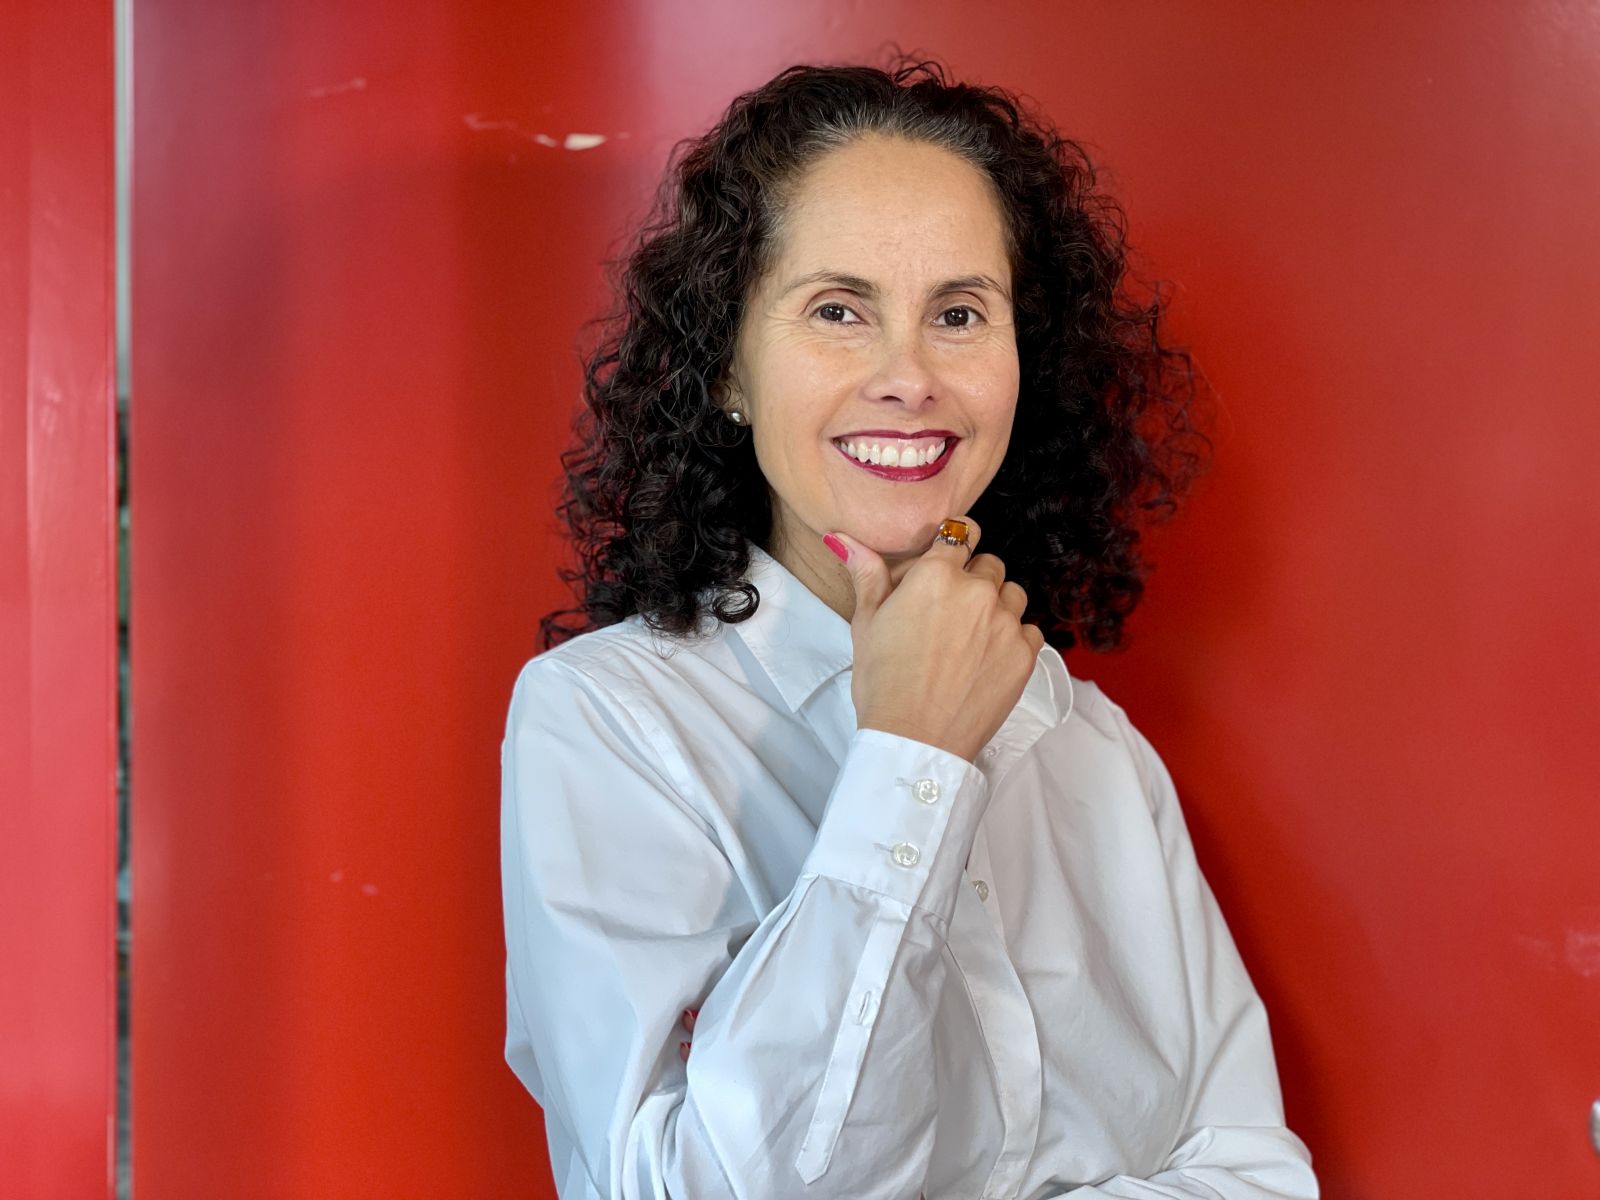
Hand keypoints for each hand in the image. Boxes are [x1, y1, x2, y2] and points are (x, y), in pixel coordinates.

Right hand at [824, 516, 1042, 762]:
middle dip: (972, 580)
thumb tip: (843, 539)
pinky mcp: (1025, 654)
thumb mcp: (866, 624)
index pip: (960, 533)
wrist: (915, 739)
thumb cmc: (883, 682)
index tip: (947, 562)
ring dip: (997, 606)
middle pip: (988, 564)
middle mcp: (977, 590)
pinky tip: (987, 658)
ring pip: (1012, 594)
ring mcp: (1006, 622)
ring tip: (971, 637)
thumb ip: (867, 574)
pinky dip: (1013, 638)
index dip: (952, 547)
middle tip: (949, 614)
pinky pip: (1029, 630)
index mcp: (936, 574)